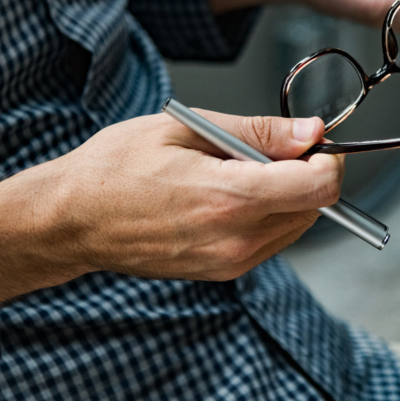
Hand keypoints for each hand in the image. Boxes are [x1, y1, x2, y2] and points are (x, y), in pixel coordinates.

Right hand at [0, 111, 341, 328]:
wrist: (71, 219)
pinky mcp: (220, 272)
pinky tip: (224, 193)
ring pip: (294, 226)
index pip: (319, 188)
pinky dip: (264, 213)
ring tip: (235, 169)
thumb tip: (311, 131)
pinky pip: (268, 240)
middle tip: (267, 147)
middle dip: (306, 174)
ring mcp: (229, 262)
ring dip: (286, 195)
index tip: (311, 140)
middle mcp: (236, 239)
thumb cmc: (116, 166)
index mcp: (230, 198)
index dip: (327, 159)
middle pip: (314, 208)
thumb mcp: (186, 128)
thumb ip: (258, 132)